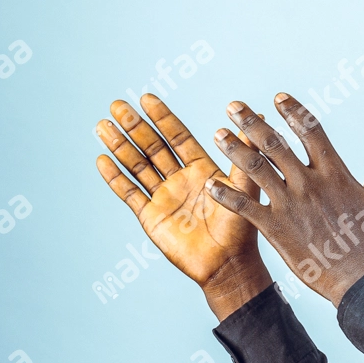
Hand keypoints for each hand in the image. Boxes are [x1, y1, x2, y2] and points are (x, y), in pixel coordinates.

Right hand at [95, 94, 270, 318]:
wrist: (228, 264)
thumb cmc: (242, 228)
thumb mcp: (245, 187)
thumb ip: (246, 155)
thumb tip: (261, 118)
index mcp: (202, 169)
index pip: (178, 137)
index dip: (163, 118)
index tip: (147, 98)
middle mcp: (180, 180)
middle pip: (153, 147)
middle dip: (135, 126)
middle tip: (117, 104)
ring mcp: (163, 197)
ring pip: (137, 166)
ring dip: (120, 146)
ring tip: (102, 125)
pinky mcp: (150, 216)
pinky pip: (129, 193)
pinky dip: (115, 178)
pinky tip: (102, 160)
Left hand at [203, 93, 363, 305]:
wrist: (358, 281)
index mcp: (334, 173)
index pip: (311, 131)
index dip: (294, 111)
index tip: (278, 97)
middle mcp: (309, 183)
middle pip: (275, 144)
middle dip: (251, 122)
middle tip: (232, 106)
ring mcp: (290, 205)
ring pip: (255, 169)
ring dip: (234, 149)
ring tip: (218, 134)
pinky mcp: (275, 228)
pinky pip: (245, 206)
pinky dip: (226, 194)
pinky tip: (210, 185)